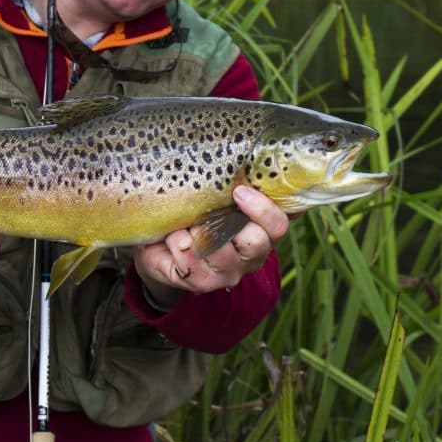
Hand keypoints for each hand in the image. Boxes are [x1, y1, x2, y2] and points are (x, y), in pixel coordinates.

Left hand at [134, 185, 289, 308]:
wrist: (163, 243)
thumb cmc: (198, 213)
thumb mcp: (220, 195)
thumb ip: (238, 182)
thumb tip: (248, 157)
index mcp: (263, 232)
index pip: (278, 226)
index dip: (263, 209)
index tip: (239, 191)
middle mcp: (251, 257)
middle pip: (255, 242)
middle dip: (226, 221)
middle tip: (207, 212)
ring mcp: (228, 273)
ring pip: (217, 248)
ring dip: (195, 229)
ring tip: (187, 224)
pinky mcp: (201, 283)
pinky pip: (188, 256)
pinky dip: (175, 240)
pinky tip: (173, 238)